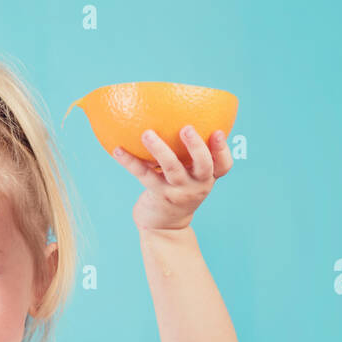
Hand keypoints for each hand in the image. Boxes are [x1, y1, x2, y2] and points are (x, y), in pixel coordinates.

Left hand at [112, 125, 232, 232]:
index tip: (217, 132)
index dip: (222, 149)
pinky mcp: (158, 195)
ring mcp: (178, 191)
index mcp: (207, 177)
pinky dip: (129, 161)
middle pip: (203, 166)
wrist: (165, 226)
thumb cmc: (179, 191)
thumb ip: (191, 155)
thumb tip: (175, 114)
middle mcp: (197, 185)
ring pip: (171, 169)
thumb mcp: (192, 176)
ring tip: (147, 134)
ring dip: (159, 150)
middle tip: (187, 128)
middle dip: (196, 147)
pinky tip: (117, 150)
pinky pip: (143, 175)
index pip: (223, 165)